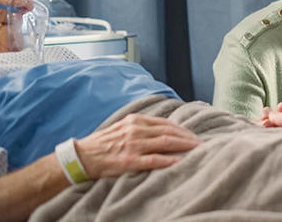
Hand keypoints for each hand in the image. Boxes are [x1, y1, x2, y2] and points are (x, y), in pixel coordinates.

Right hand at [74, 114, 201, 178]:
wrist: (81, 156)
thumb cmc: (103, 144)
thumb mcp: (122, 128)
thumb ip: (141, 127)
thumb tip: (162, 131)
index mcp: (135, 120)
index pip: (165, 123)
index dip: (182, 129)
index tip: (193, 135)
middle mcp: (136, 129)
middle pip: (169, 131)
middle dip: (187, 137)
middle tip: (200, 143)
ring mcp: (133, 144)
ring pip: (165, 142)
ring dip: (183, 146)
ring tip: (196, 150)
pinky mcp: (129, 160)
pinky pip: (153, 159)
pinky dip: (168, 160)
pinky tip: (179, 161)